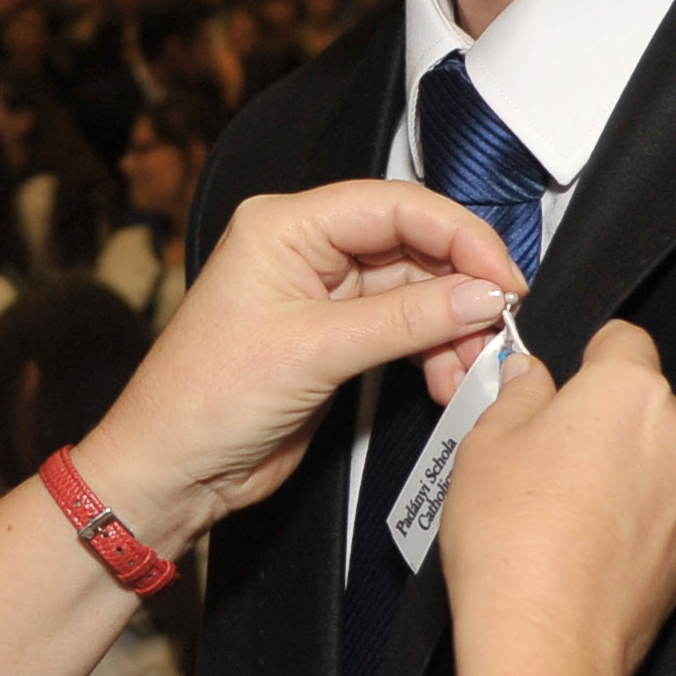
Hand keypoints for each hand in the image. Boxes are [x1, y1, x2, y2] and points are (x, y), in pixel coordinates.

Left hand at [71, 179, 523, 550]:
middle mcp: (303, 248)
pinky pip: (403, 328)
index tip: (504, 276)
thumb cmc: (202, 402)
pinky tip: (446, 379)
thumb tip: (481, 295)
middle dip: (462, 287)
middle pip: (413, 245)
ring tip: (469, 367)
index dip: (459, 235)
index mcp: (284, 225)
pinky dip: (432, 351)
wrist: (171, 471)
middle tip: (499, 326)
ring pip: (416, 291)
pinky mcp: (333, 337)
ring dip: (452, 329)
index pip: (394, 205)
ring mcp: (320, 293)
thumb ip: (405, 320)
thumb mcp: (313, 353)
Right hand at [437, 322, 675, 675]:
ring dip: (619, 470)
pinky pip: (664, 511)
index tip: (558, 384)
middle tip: (540, 456)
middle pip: (641, 404)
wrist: (547, 645)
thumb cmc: (514, 544)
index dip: (586, 357)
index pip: (622, 339)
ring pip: (655, 459)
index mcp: (630, 392)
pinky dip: (634, 518)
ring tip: (559, 511)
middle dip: (598, 420)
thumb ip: (516, 395)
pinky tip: (584, 545)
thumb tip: (529, 379)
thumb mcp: (485, 444)